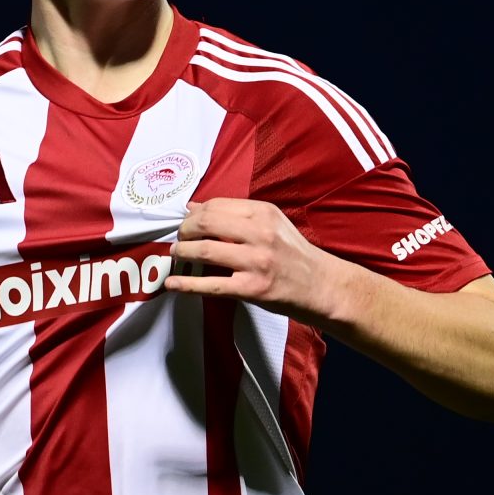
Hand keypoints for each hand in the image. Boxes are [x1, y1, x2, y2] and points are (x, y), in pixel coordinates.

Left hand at [167, 198, 345, 323]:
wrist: (320, 285)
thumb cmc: (294, 253)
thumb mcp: (272, 224)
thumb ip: (235, 215)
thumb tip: (193, 207)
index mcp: (264, 213)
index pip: (216, 206)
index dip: (194, 214)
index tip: (186, 222)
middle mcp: (260, 234)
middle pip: (206, 224)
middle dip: (184, 231)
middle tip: (179, 239)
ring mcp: (256, 262)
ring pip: (205, 251)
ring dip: (182, 253)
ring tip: (176, 256)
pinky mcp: (252, 288)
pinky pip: (211, 285)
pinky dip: (186, 284)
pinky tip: (173, 284)